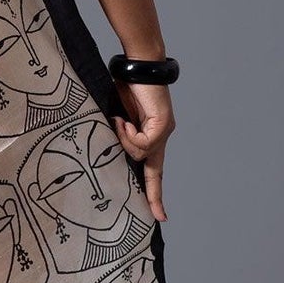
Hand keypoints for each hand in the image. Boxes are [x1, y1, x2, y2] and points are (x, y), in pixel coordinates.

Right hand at [110, 80, 174, 221]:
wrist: (138, 66)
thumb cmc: (125, 86)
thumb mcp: (119, 116)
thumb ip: (120, 134)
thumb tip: (118, 144)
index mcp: (151, 136)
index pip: (153, 169)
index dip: (154, 192)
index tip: (160, 214)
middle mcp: (162, 136)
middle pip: (154, 172)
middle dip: (154, 194)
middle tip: (159, 216)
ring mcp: (165, 132)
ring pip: (142, 155)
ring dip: (124, 140)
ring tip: (118, 121)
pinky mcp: (163, 126)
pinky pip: (142, 143)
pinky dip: (128, 133)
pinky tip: (124, 119)